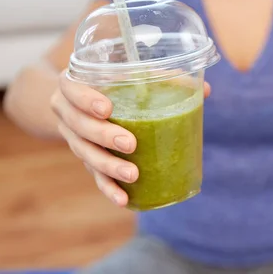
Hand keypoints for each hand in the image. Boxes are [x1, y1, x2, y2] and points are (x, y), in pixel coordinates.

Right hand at [51, 72, 210, 206]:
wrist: (83, 101)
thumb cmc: (115, 82)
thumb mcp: (132, 74)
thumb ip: (164, 78)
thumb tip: (206, 90)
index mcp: (73, 84)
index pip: (71, 88)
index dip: (85, 99)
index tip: (108, 109)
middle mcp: (66, 111)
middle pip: (79, 126)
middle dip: (104, 136)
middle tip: (130, 144)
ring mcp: (72, 137)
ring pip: (85, 154)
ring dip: (108, 167)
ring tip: (132, 175)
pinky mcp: (84, 157)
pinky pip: (93, 175)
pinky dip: (108, 187)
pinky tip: (123, 199)